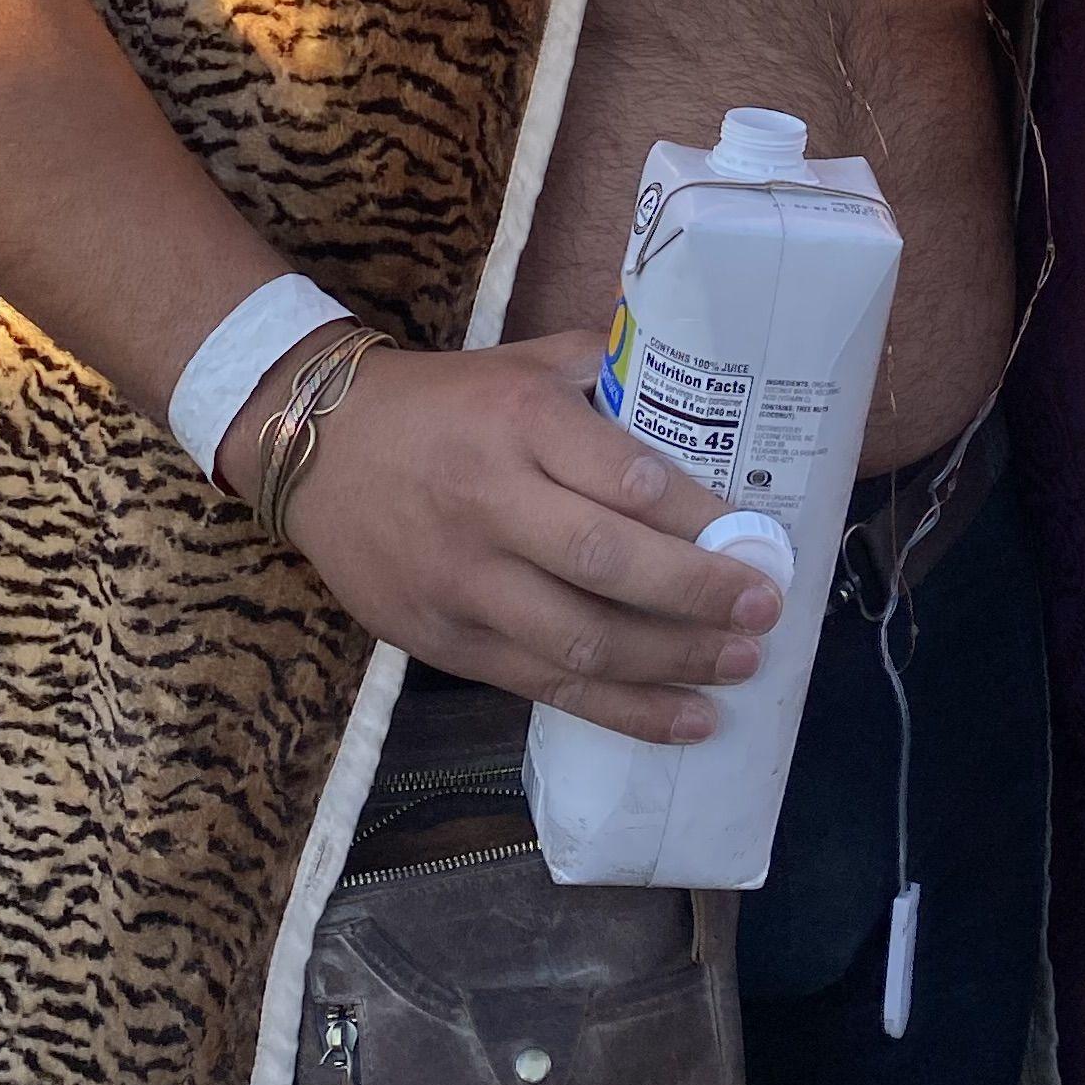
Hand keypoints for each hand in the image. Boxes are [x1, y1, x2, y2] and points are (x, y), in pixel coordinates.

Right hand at [273, 329, 785, 744]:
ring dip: (673, 662)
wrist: (318, 450)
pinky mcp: (446, 641)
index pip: (626, 477)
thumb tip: (699, 381)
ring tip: (742, 665)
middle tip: (766, 606)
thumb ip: (603, 372)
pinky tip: (685, 718)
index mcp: (519, 422)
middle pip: (610, 565)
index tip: (756, 536)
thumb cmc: (440, 405)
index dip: (699, 515)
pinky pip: (545, 686)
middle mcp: (491, 503)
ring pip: (581, 640)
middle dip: (700, 593)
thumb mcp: (519, 365)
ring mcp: (464, 581)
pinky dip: (622, 709)